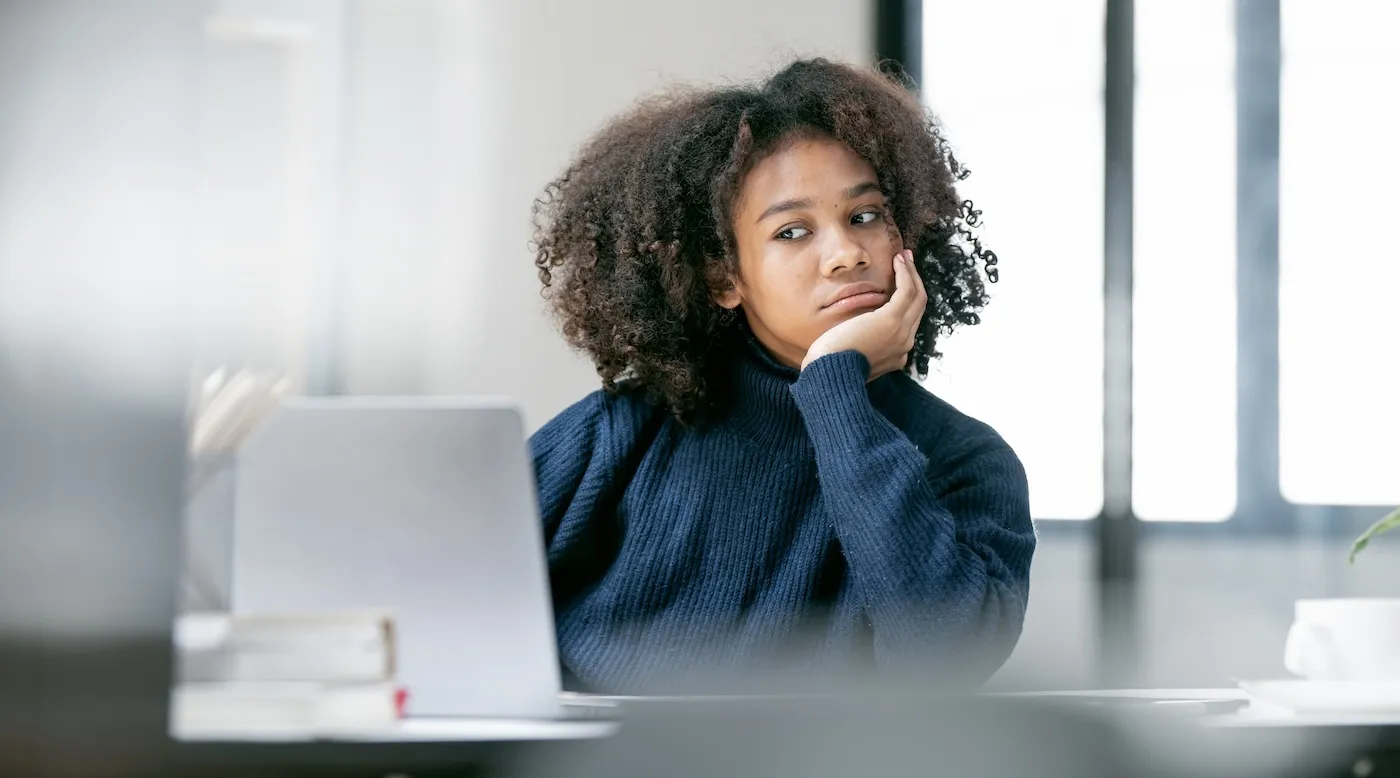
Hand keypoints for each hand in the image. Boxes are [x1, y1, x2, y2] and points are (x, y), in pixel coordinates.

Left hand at [802, 249, 927, 379]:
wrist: (828, 377)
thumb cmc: (828, 368)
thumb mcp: (849, 356)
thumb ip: (858, 345)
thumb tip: (852, 336)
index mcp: (895, 356)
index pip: (908, 322)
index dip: (907, 299)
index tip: (900, 282)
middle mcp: (904, 346)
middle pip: (918, 307)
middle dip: (914, 281)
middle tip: (907, 261)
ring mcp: (901, 334)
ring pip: (917, 296)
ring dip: (911, 273)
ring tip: (904, 256)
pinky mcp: (891, 321)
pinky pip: (907, 291)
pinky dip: (905, 273)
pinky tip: (897, 260)